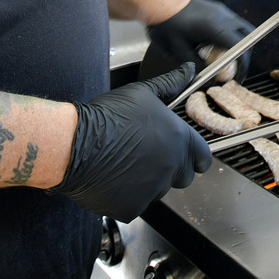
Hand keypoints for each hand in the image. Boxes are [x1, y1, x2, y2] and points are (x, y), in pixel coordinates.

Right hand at [52, 62, 210, 220]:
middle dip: (172, 170)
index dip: (196, 156)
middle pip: (183, 177)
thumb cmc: (107, 116)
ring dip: (148, 182)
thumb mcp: (143, 93)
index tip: (188, 156)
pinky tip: (113, 178)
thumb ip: (171, 84)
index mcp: (179, 140)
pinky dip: (126, 196)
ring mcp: (152, 190)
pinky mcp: (132, 208)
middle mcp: (171, 167)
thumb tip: (188, 70)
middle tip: (148, 157)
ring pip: (158, 191)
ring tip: (125, 163)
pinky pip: (136, 205)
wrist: (74, 144)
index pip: (203, 157)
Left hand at [141, 0, 254, 80]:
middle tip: (236, 69)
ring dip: (240, 44)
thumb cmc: (166, 26)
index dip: (242, 64)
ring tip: (229, 59)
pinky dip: (233, 36)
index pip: (240, 47)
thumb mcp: (179, 51)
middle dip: (245, 54)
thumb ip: (195, 66)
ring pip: (243, 28)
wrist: (157, 3)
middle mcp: (223, 16)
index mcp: (215, 27)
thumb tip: (206, 79)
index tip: (237, 76)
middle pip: (248, 36)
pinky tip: (219, 46)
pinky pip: (233, 23)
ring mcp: (222, 11)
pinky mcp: (218, 9)